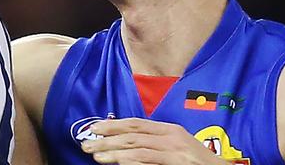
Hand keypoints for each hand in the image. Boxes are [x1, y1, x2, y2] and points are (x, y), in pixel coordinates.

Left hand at [80, 118, 226, 164]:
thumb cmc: (197, 164)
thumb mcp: (175, 149)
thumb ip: (153, 144)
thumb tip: (123, 142)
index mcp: (170, 130)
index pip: (135, 123)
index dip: (113, 125)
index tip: (94, 129)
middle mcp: (173, 136)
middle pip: (132, 133)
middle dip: (107, 138)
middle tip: (86, 144)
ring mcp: (177, 150)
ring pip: (137, 147)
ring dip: (113, 152)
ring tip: (96, 156)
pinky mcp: (180, 162)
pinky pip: (149, 159)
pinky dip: (130, 160)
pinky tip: (118, 162)